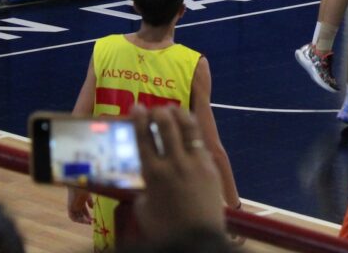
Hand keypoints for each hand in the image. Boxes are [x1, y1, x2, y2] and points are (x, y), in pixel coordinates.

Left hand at [67, 186, 91, 224]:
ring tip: (88, 222)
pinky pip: (72, 217)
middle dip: (86, 219)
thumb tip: (92, 207)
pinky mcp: (70, 207)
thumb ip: (90, 201)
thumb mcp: (88, 195)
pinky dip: (77, 219)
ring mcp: (73, 206)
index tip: (93, 219)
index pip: (84, 211)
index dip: (88, 215)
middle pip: (81, 214)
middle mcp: (76, 204)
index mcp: (81, 201)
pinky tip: (83, 220)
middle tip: (91, 222)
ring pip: (76, 216)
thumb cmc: (85, 187)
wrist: (79, 184)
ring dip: (82, 221)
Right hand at [132, 105, 227, 240]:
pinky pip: (200, 142)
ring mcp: (194, 162)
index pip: (144, 137)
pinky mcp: (210, 166)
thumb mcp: (143, 210)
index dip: (140, 120)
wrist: (196, 238)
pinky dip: (193, 132)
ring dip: (179, 115)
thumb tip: (145, 181)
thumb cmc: (164, 229)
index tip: (137, 108)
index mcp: (153, 173)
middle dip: (159, 112)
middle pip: (166, 126)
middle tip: (154, 108)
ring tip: (174, 110)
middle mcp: (173, 162)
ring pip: (188, 128)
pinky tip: (189, 129)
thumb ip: (143, 190)